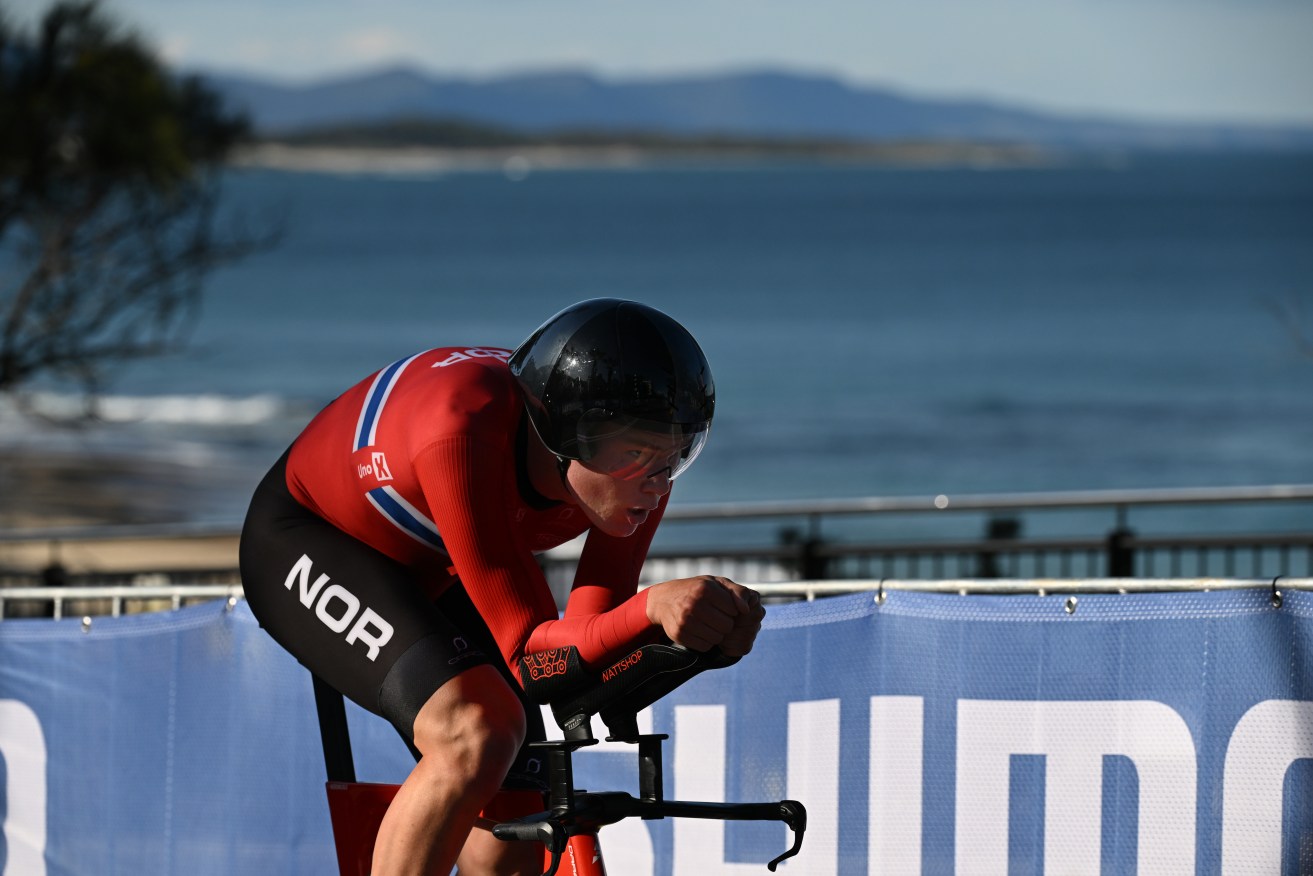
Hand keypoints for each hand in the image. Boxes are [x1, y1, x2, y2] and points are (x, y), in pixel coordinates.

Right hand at [645, 576, 765, 655]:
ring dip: (716, 633)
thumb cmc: (696, 590)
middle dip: (725, 623)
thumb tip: (746, 610)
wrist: (664, 600)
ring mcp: (685, 620)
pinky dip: (706, 641)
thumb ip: (737, 592)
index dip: (731, 610)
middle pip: (727, 626)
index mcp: (706, 589)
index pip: (734, 610)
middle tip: (716, 617)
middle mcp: (694, 604)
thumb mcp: (716, 583)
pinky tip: (699, 631)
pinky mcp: (679, 634)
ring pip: (717, 638)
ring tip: (708, 624)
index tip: (723, 606)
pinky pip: (705, 646)